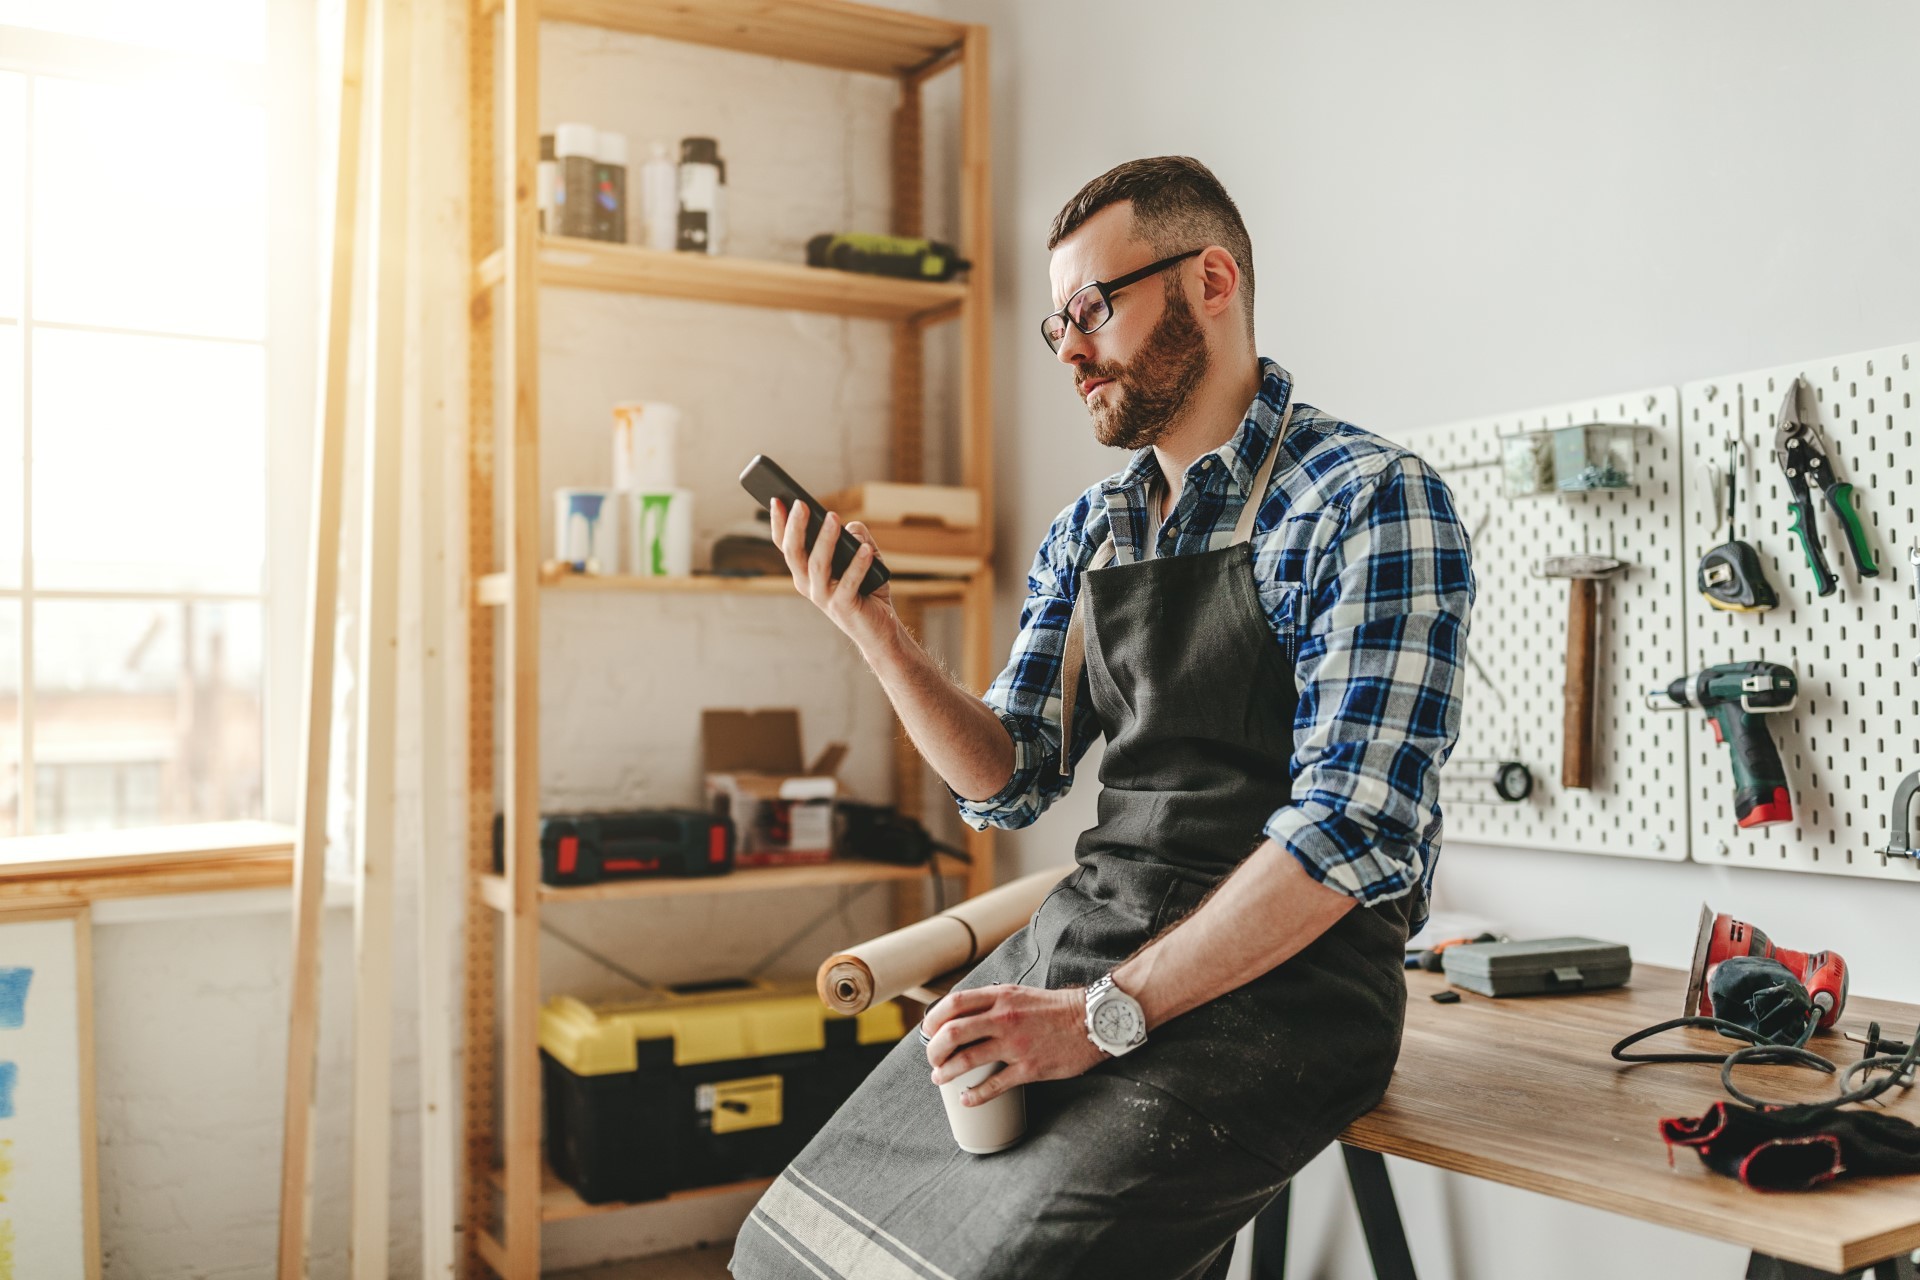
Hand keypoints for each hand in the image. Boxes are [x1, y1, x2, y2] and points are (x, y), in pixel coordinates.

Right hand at [770, 499, 897, 653]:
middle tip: (800, 504)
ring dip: (825, 540)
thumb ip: (857, 538)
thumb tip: (851, 527)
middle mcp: (807, 584)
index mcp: (804, 572)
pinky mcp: (843, 607)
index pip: (785, 545)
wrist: (879, 629)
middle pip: (794, 553)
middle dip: (795, 527)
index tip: (777, 499)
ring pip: (817, 565)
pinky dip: (857, 565)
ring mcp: (823, 597)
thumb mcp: (863, 557)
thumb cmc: (867, 590)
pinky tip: (866, 550)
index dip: (778, 523)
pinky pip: (848, 583)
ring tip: (834, 517)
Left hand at [921, 984, 1105, 1106]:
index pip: (953, 1003)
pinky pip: (994, 1084)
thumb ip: (993, 1003)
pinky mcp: (1029, 1068)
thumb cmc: (1055, 1008)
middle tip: (932, 1059)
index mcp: (1000, 996)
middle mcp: (1004, 1018)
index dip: (933, 1018)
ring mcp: (1016, 1044)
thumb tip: (963, 1016)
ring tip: (940, 1078)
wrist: (1093, 1020)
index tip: (928, 1030)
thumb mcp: (1019, 994)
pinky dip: (975, 1095)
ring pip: (967, 1059)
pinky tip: (966, 1099)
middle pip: (953, 1032)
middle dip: (934, 1049)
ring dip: (947, 1072)